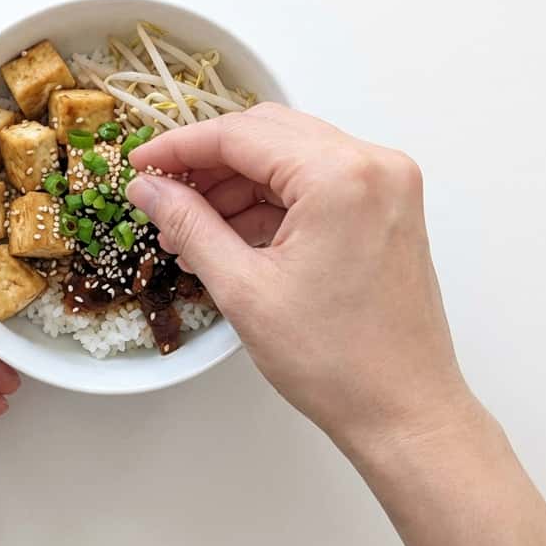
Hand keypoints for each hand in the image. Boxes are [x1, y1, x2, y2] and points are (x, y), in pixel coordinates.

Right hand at [127, 104, 545, 545]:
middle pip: (269, 134)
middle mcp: (373, 165)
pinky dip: (274, 200)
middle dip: (209, 163)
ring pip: (292, 155)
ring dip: (239, 183)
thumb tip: (148, 188)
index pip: (241, 135)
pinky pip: (319, 182)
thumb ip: (189, 225)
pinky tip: (233, 235)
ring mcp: (388, 185)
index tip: (140, 164)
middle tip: (163, 195)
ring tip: (191, 229)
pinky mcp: (390, 208)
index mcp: (340, 176)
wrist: (405, 412)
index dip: (180, 146)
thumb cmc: (336, 362)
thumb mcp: (244, 289)